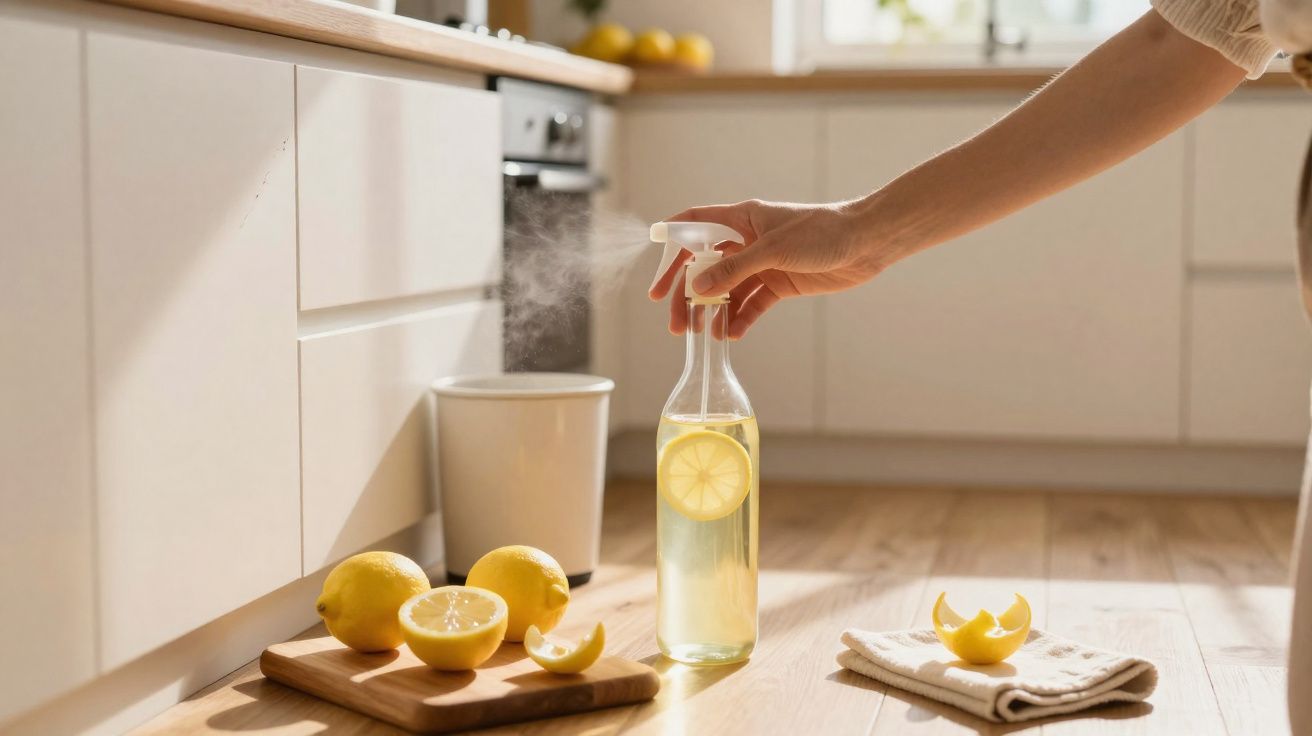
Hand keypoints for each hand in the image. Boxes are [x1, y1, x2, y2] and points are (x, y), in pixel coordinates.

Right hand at [647, 199, 889, 337]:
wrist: (866, 242)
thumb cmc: (822, 232)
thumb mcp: (772, 250)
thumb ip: (734, 270)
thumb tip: (698, 289)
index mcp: (740, 218)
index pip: (693, 226)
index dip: (670, 245)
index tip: (656, 274)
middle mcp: (747, 240)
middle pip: (705, 267)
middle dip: (688, 295)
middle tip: (676, 322)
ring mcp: (762, 264)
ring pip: (727, 290)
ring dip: (713, 313)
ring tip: (701, 335)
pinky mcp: (779, 284)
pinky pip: (752, 304)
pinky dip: (741, 319)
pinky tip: (731, 335)